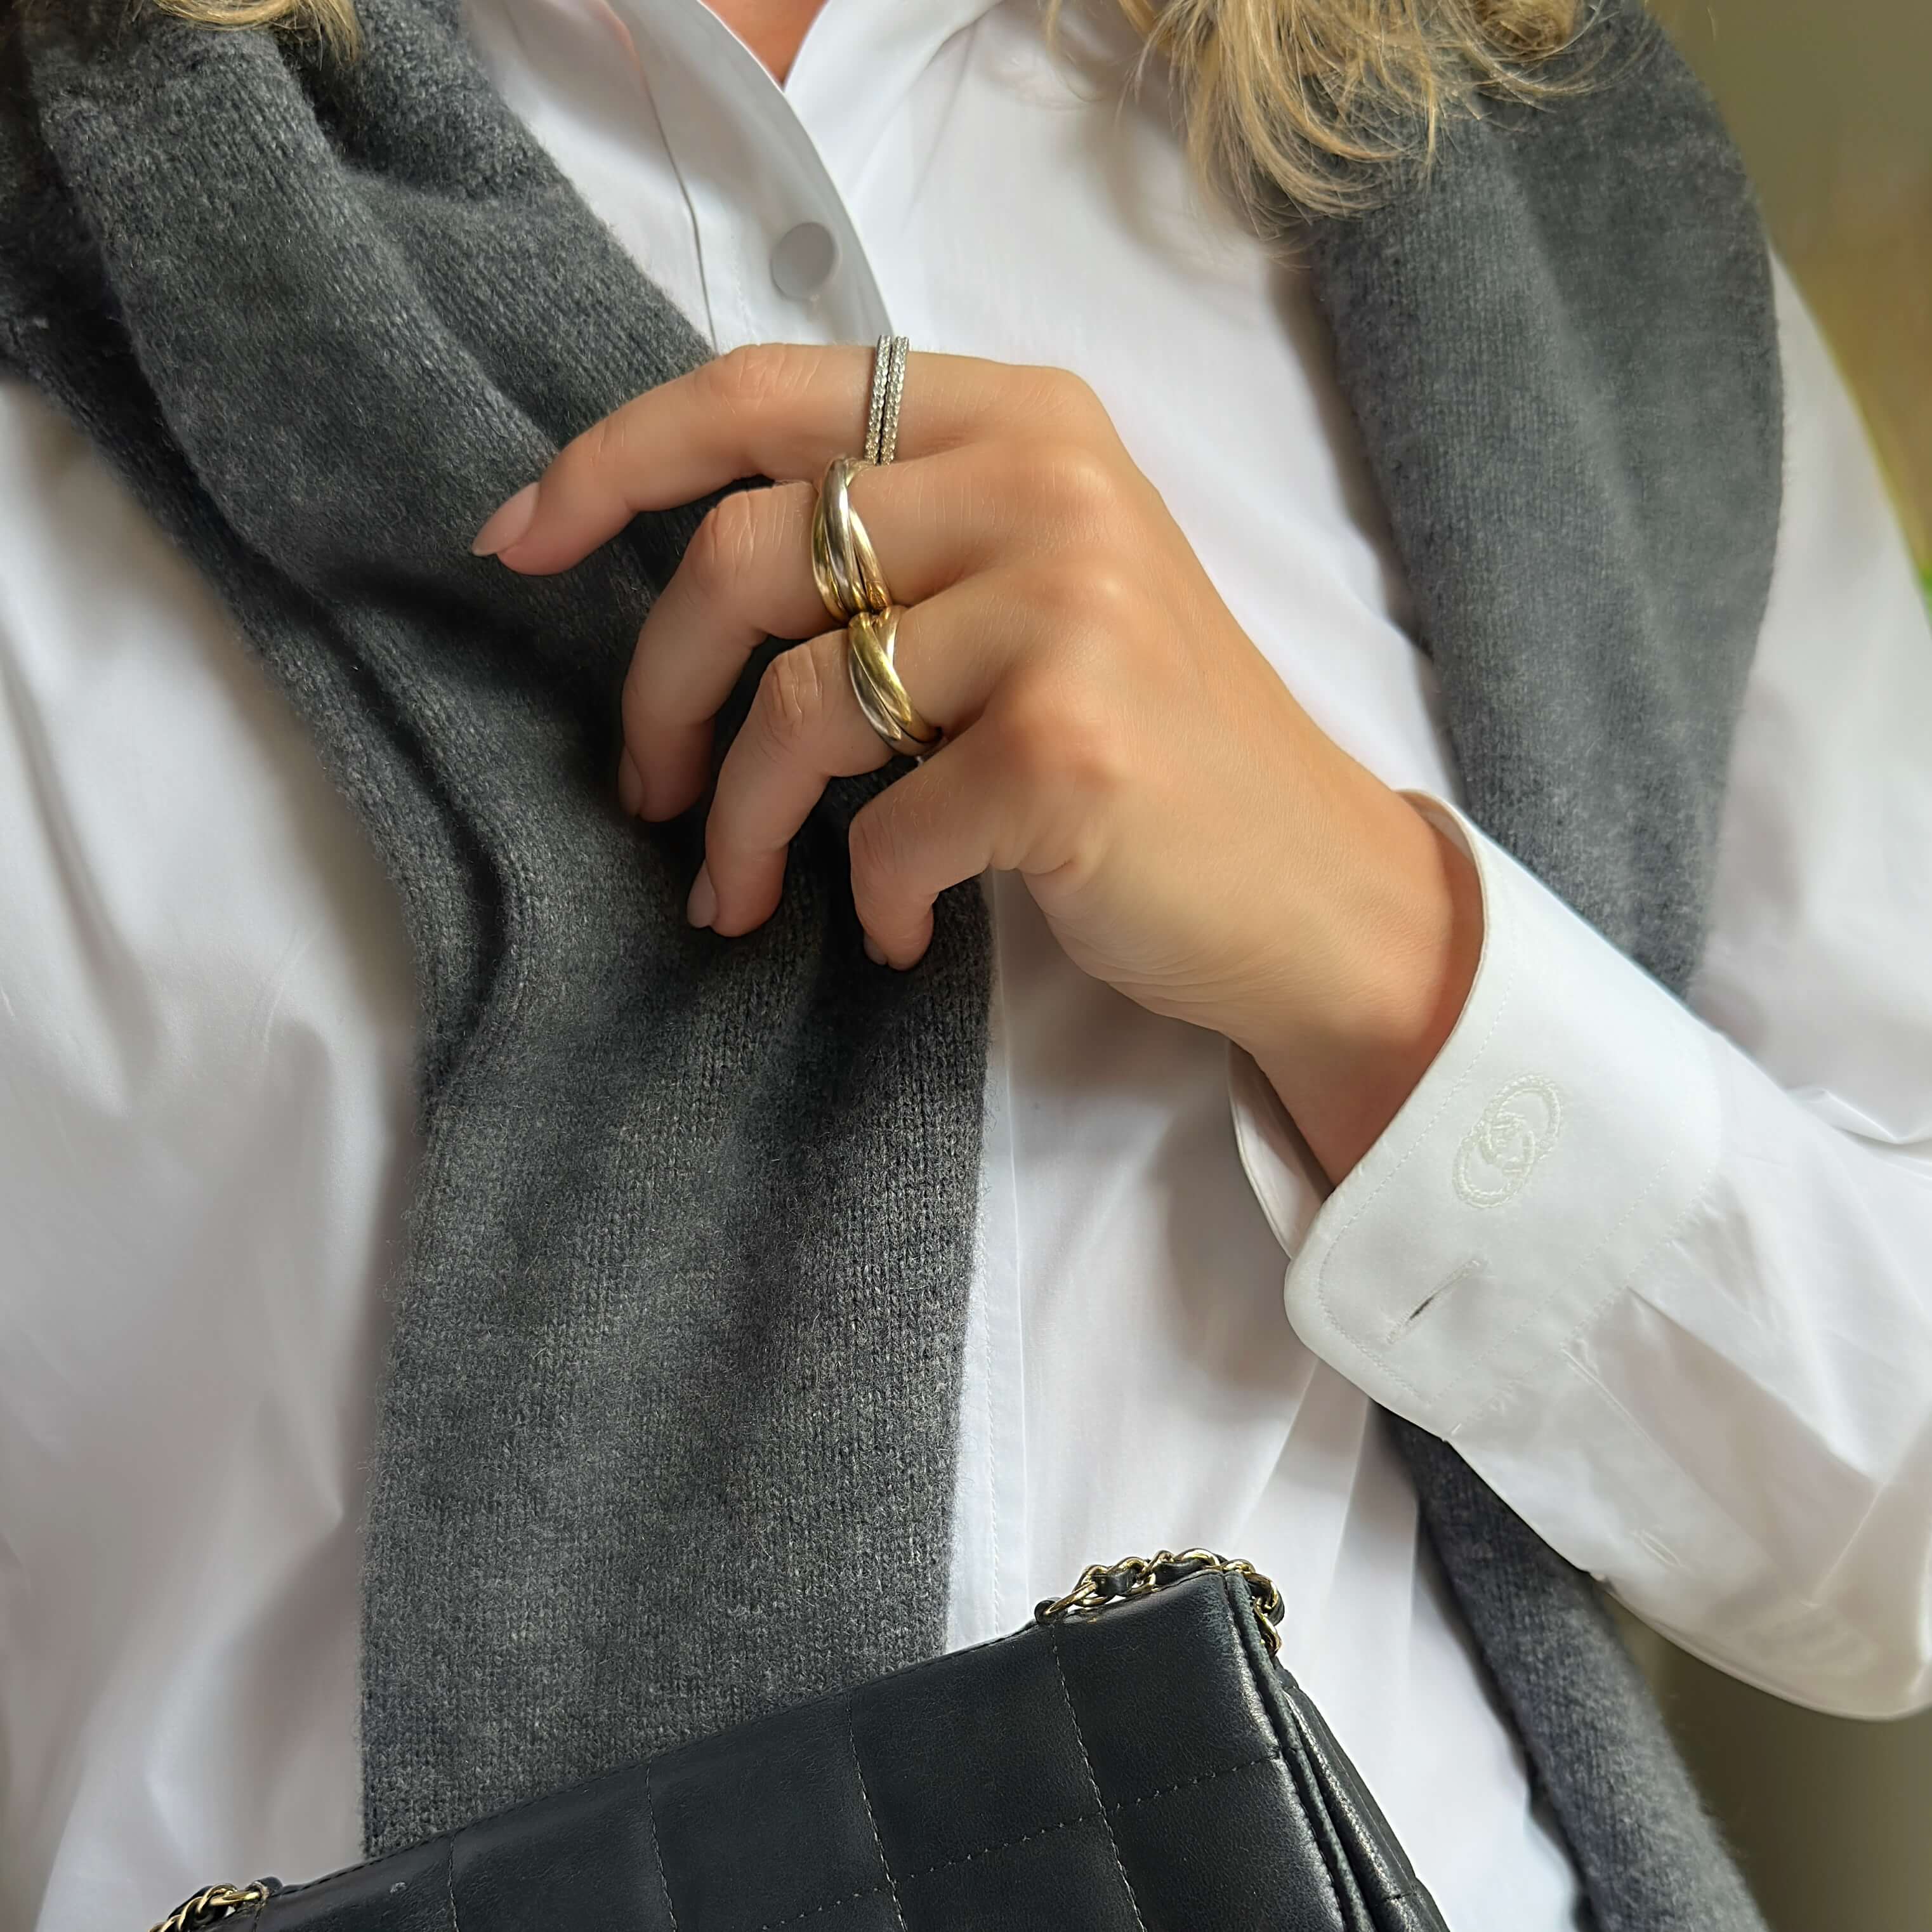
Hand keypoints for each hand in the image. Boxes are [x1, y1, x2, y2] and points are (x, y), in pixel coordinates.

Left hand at [471, 345, 1480, 1178]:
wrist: (1313, 888)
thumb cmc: (1156, 747)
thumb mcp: (1038, 591)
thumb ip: (900, 540)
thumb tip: (687, 579)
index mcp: (1024, 420)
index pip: (762, 393)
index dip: (614, 461)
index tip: (521, 541)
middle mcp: (1047, 487)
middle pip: (745, 556)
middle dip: (656, 692)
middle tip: (649, 791)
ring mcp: (1067, 611)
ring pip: (795, 708)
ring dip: (737, 826)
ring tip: (739, 893)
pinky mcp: (1068, 747)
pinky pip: (880, 831)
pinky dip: (866, 901)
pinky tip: (900, 927)